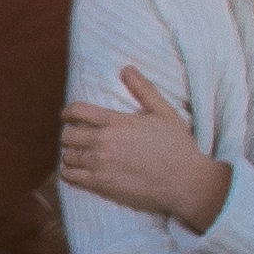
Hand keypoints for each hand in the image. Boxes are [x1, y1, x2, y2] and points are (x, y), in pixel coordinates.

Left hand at [57, 67, 227, 226]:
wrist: (187, 182)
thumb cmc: (178, 147)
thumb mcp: (164, 113)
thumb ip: (144, 90)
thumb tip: (127, 69)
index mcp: (117, 122)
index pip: (77, 111)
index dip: (68, 113)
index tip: (70, 117)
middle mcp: (104, 141)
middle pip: (67, 135)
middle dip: (70, 135)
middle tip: (79, 139)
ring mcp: (101, 163)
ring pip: (67, 156)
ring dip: (71, 155)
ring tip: (81, 156)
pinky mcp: (101, 184)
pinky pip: (70, 177)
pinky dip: (69, 173)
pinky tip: (78, 172)